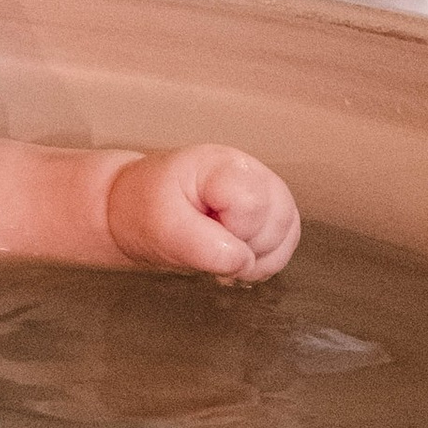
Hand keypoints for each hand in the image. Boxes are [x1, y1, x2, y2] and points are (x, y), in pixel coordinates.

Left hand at [105, 143, 300, 284]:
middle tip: (208, 242)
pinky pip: (286, 245)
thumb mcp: (164, 228)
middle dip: (245, 247)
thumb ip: (202, 246)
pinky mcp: (271, 214)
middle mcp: (251, 172)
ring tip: (219, 251)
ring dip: (256, 258)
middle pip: (278, 220)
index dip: (231, 231)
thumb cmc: (148, 209)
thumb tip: (243, 262)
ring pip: (288, 234)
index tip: (202, 230)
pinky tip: (234, 257)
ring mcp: (264, 192)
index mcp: (221, 165)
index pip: (252, 204)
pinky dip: (263, 262)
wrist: (139, 212)